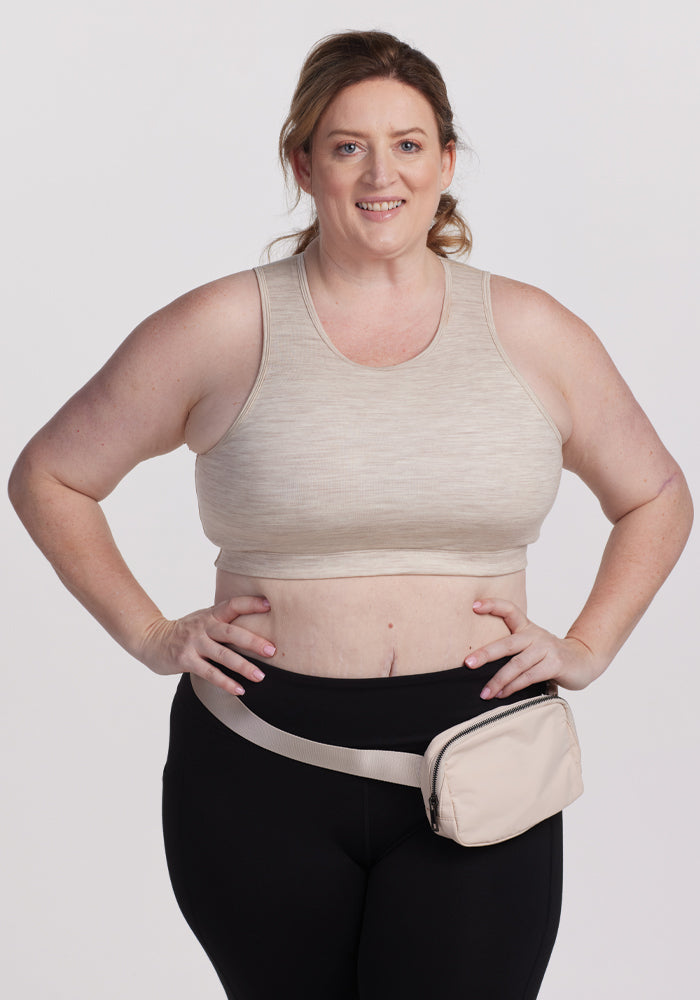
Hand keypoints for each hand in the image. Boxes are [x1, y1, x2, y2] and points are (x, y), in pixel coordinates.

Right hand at [136, 595, 275, 694]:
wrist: (151, 639)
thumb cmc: (186, 631)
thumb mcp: (204, 619)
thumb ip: (224, 621)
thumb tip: (258, 626)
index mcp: (211, 615)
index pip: (232, 605)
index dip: (250, 603)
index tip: (269, 605)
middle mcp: (203, 627)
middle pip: (231, 632)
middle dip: (253, 641)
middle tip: (272, 650)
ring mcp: (194, 643)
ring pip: (223, 655)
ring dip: (243, 666)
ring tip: (260, 676)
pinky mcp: (185, 660)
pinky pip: (210, 673)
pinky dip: (226, 682)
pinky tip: (240, 690)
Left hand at [464, 599, 602, 699]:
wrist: (585, 660)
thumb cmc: (550, 655)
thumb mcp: (532, 645)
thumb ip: (512, 649)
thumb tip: (479, 663)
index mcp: (527, 627)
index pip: (509, 609)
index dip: (492, 605)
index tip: (473, 606)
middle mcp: (535, 635)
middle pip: (507, 643)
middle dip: (486, 654)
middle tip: (468, 663)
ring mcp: (546, 649)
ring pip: (517, 665)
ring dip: (498, 680)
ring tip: (485, 692)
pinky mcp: (555, 664)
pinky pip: (529, 677)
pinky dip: (514, 687)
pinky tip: (503, 694)